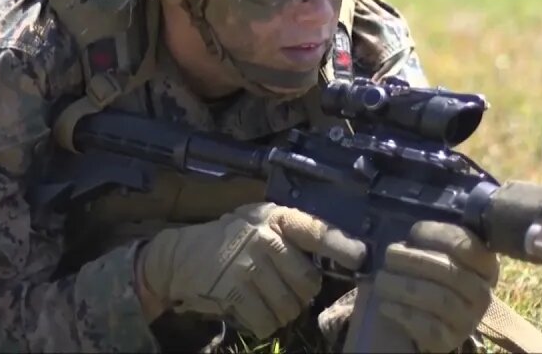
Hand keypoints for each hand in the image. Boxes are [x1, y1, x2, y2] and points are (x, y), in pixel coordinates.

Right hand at [136, 202, 364, 337]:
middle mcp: (264, 237)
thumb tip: (345, 254)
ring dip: (282, 312)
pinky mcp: (232, 290)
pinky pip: (266, 321)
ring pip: (289, 306)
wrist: (180, 256)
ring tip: (265, 299)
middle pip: (308, 282)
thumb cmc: (229, 240)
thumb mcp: (259, 224)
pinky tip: (251, 310)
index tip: (361, 258)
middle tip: (283, 289)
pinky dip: (263, 323)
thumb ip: (292, 235)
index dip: (341, 246)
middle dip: (300, 294)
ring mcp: (248, 264)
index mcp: (276, 218)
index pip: (316, 231)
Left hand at [367, 221, 499, 352]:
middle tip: (390, 254)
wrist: (422, 312)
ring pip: (441, 300)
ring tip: (382, 280)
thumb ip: (429, 237)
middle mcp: (482, 293)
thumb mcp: (434, 249)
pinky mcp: (451, 340)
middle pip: (451, 273)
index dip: (438, 236)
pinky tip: (386, 305)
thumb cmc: (428, 271)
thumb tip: (414, 235)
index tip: (413, 233)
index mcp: (483, 264)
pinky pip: (430, 327)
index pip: (467, 245)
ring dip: (405, 287)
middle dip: (415, 261)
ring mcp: (468, 319)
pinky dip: (404, 314)